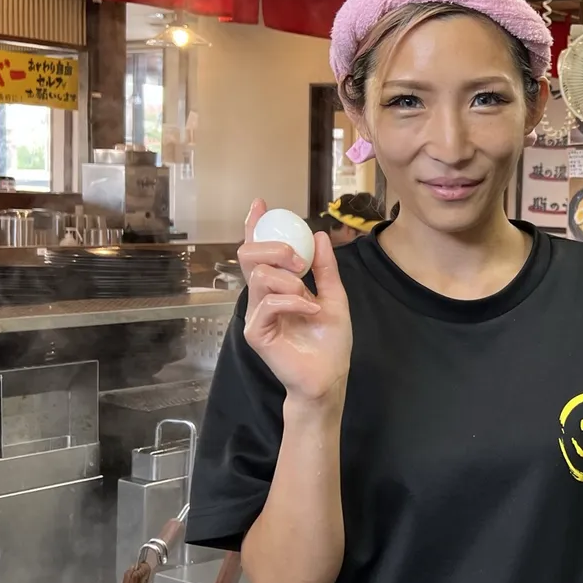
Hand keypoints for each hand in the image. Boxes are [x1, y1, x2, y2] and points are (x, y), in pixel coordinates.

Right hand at [239, 199, 351, 403]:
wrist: (329, 377)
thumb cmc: (329, 342)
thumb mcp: (334, 298)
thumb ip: (325, 269)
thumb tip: (320, 236)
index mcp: (277, 287)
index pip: (259, 252)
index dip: (255, 227)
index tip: (261, 205)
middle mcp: (261, 297)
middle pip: (248, 256)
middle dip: (274, 248)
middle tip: (298, 259)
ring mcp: (255, 315)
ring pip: (258, 276)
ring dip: (288, 279)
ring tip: (308, 294)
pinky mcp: (256, 332)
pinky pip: (267, 303)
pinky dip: (292, 300)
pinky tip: (310, 310)